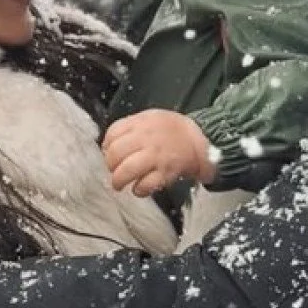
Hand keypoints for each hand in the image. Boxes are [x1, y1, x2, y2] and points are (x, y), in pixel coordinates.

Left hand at [102, 109, 216, 195]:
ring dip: (118, 180)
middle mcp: (146, 139)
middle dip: (110, 165)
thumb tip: (109, 144)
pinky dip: (139, 190)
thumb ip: (130, 127)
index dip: (106, 145)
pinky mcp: (165, 173)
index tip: (109, 152)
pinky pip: (145, 185)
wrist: (200, 138)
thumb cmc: (172, 130)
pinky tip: (139, 188)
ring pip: (126, 170)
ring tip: (119, 184)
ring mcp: (155, 157)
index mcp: (141, 123)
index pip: (113, 133)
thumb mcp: (150, 118)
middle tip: (114, 170)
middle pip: (115, 153)